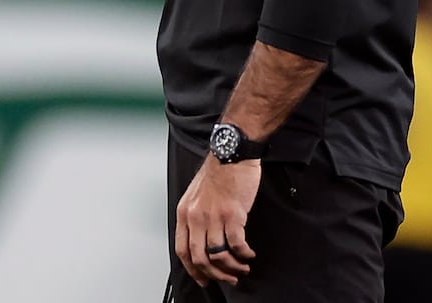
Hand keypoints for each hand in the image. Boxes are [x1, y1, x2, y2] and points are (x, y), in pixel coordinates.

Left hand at [175, 157, 259, 286]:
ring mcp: (213, 216)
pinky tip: (249, 253)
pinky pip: (236, 244)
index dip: (193, 269)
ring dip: (232, 267)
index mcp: (184, 212)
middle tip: (228, 278)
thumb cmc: (217, 172)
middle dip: (215, 274)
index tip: (204, 278)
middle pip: (199, 258)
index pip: (182, 250)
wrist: (231, 154)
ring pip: (218, 255)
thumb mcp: (195, 195)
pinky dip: (244, 254)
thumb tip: (202, 242)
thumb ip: (195, 217)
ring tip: (242, 267)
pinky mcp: (232, 214)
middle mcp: (196, 216)